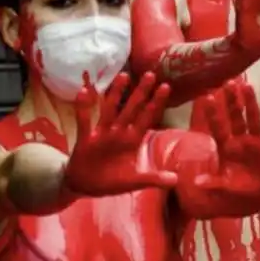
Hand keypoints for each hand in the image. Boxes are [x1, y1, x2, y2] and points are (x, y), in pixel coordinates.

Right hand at [63, 72, 176, 195]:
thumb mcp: (134, 181)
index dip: (156, 103)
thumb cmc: (110, 181)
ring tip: (124, 75)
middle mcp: (119, 133)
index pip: (148, 118)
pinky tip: (83, 92)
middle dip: (141, 92)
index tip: (166, 86)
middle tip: (151, 74)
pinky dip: (83, 108)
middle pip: (132, 109)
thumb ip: (153, 179)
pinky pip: (84, 122)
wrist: (84, 186)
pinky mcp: (85, 140)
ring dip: (116, 94)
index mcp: (132, 141)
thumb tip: (176, 180)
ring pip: (110, 110)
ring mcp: (102, 134)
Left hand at [193, 81, 259, 205]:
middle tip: (228, 82)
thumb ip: (213, 183)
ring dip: (251, 103)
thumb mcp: (225, 188)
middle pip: (236, 118)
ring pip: (254, 119)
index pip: (218, 128)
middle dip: (232, 101)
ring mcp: (257, 143)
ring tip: (247, 86)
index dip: (214, 113)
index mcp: (228, 150)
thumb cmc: (239, 192)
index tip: (208, 97)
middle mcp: (241, 142)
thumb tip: (197, 182)